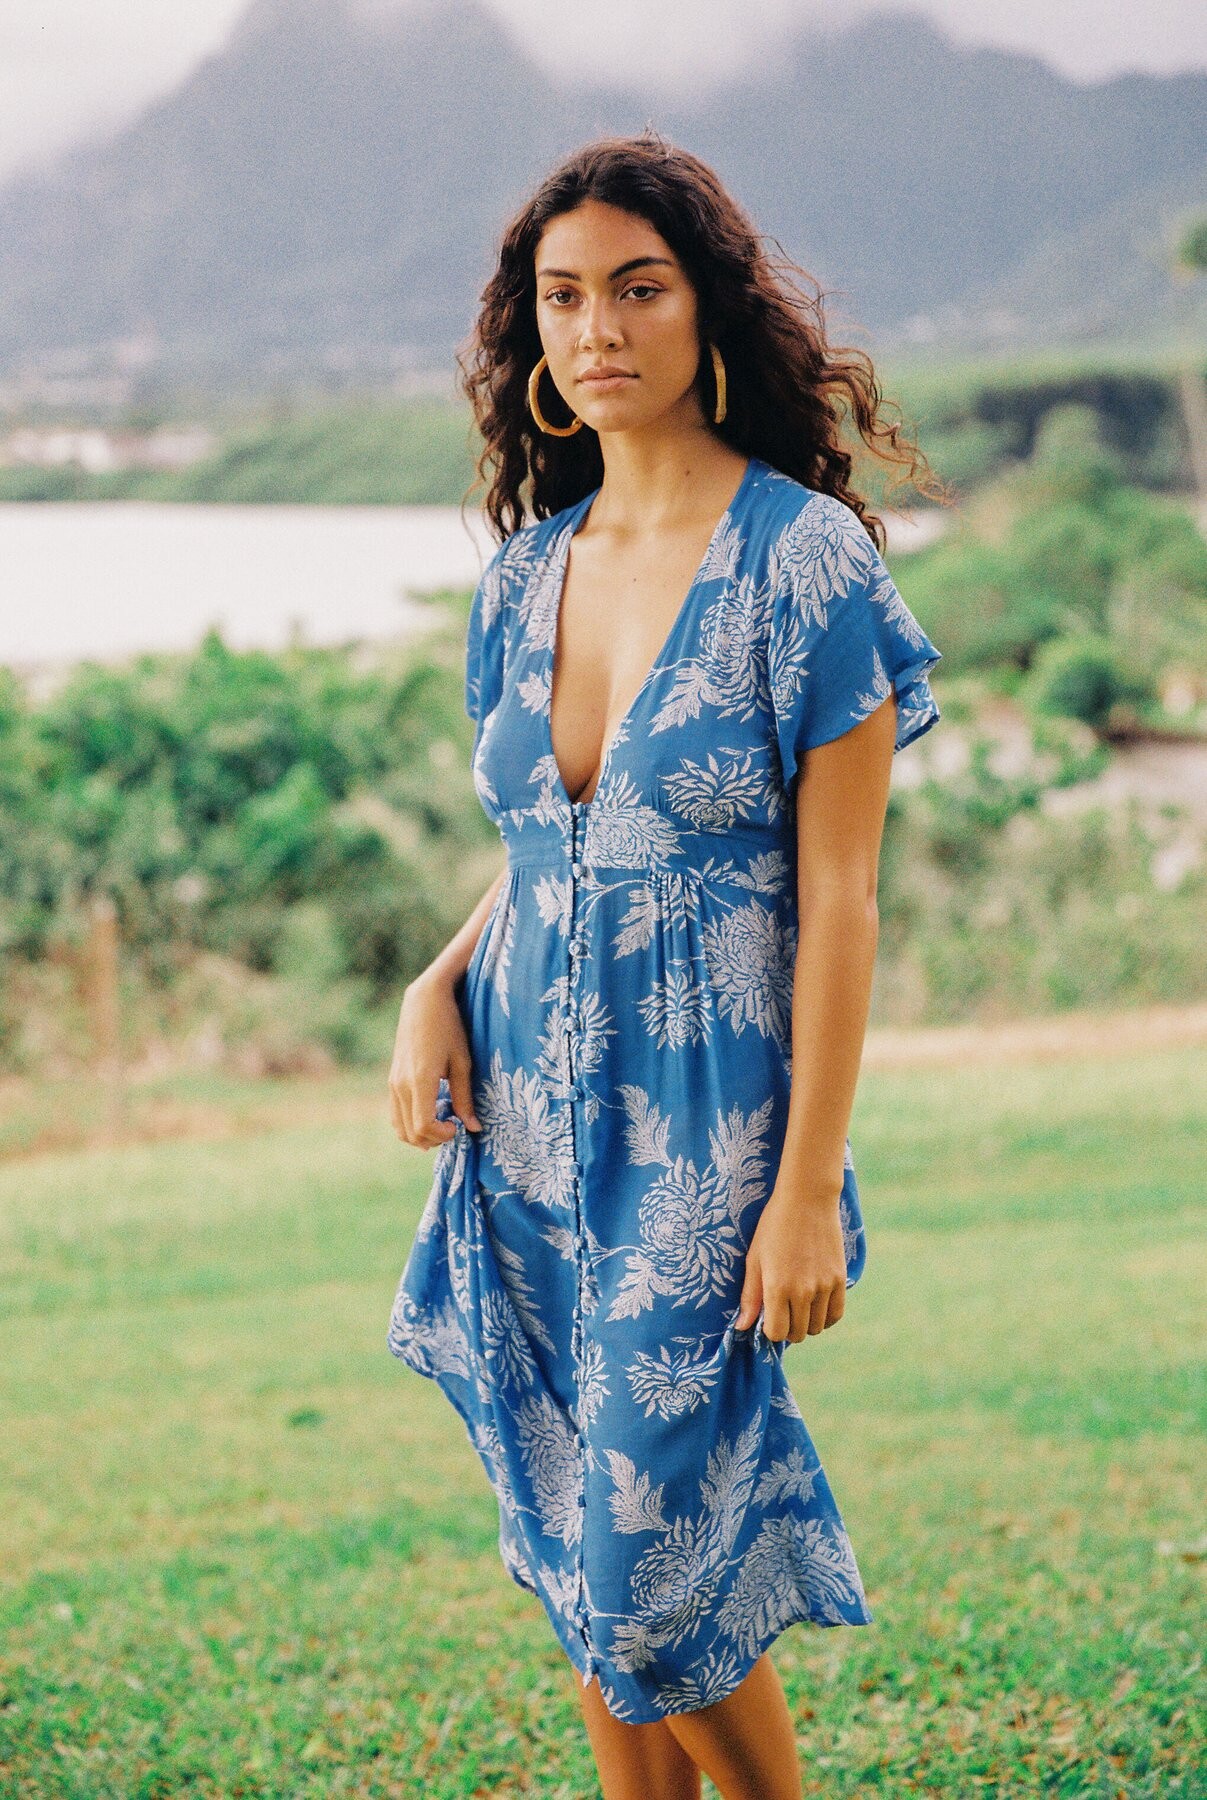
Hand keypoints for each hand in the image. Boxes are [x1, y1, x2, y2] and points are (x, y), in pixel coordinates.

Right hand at [388, 970, 481, 1148]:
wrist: (424, 1002)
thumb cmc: (449, 1028)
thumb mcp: (463, 1063)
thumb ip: (465, 1097)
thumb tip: (474, 1128)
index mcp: (420, 1080)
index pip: (424, 1126)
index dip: (442, 1135)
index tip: (458, 1126)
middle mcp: (401, 1085)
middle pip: (410, 1133)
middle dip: (433, 1139)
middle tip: (453, 1126)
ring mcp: (393, 1082)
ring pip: (400, 1127)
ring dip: (420, 1134)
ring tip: (442, 1121)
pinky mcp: (392, 1079)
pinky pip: (396, 1114)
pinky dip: (410, 1123)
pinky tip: (431, 1112)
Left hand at [734, 1186, 846, 1343]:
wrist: (807, 1199)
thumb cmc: (774, 1226)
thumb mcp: (755, 1258)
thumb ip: (750, 1295)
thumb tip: (742, 1327)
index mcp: (776, 1287)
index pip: (776, 1333)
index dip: (770, 1330)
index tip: (767, 1316)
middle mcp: (802, 1292)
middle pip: (797, 1333)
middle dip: (787, 1328)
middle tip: (782, 1310)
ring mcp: (824, 1286)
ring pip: (817, 1327)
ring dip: (806, 1323)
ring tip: (798, 1306)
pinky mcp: (839, 1279)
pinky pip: (836, 1314)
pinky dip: (826, 1317)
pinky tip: (816, 1305)